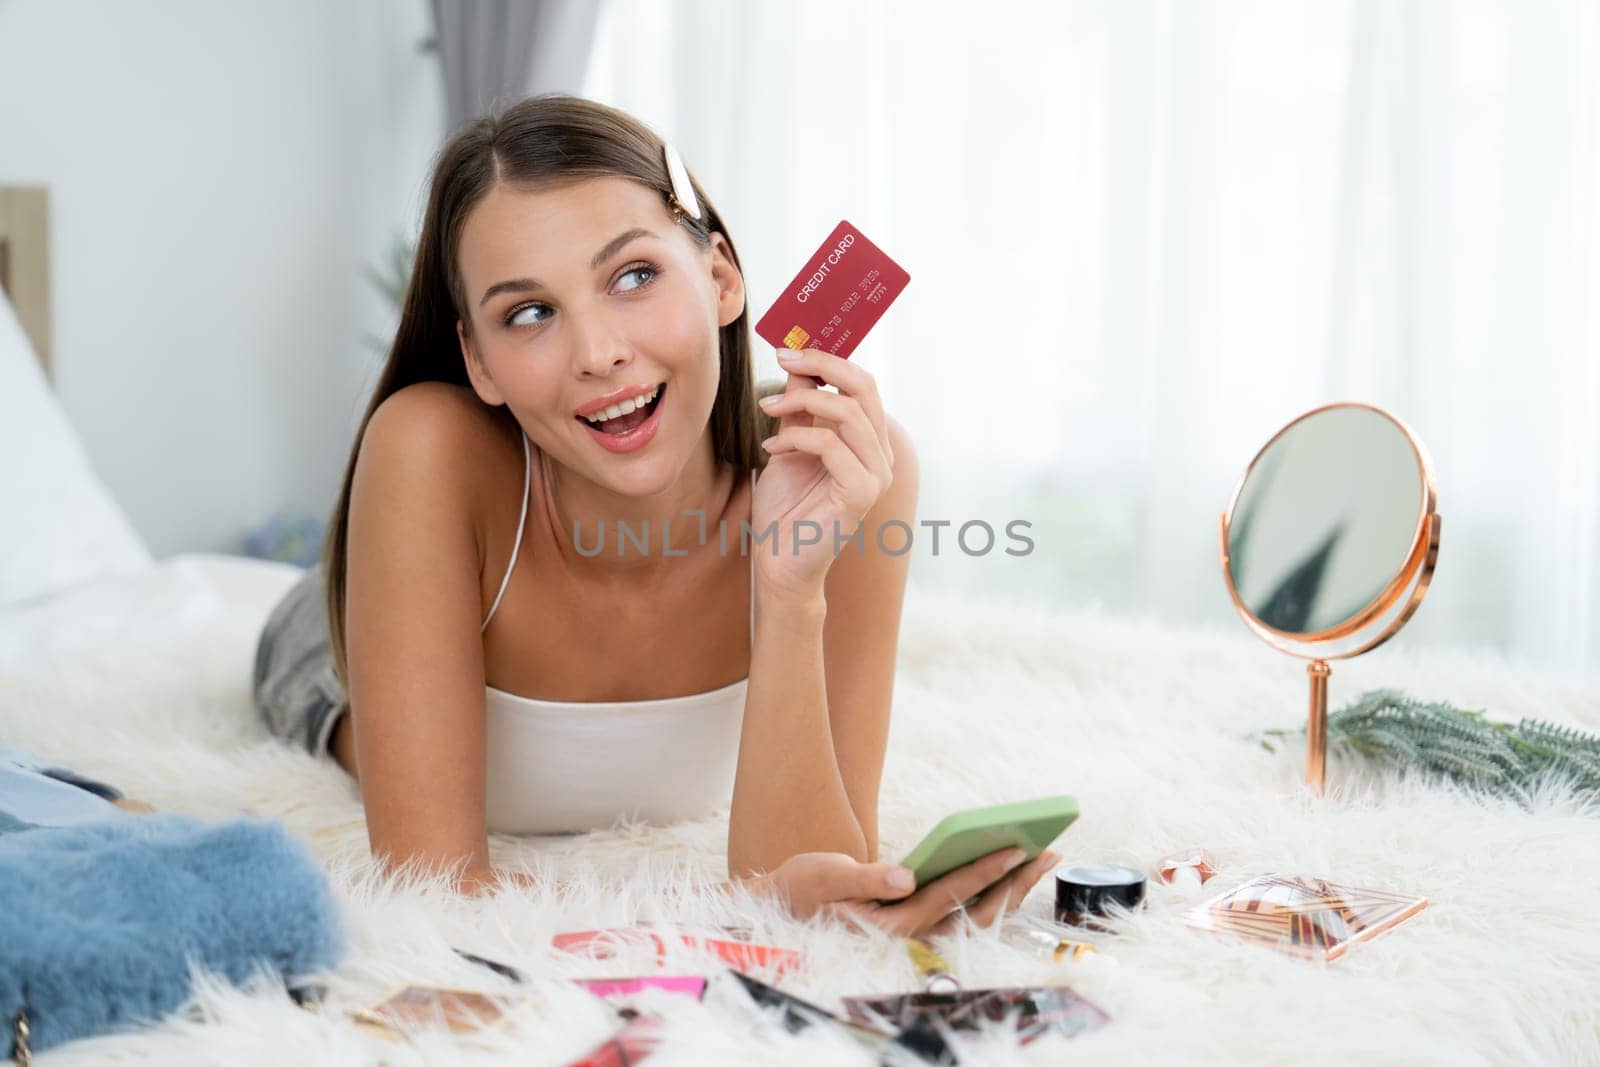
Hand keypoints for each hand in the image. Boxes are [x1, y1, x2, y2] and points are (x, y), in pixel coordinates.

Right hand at [750, 845, 1060, 938]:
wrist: (783, 908)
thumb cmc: (803, 887)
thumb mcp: (826, 874)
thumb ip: (867, 877)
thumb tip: (906, 876)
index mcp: (886, 924)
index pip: (946, 896)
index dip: (983, 871)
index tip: (1016, 847)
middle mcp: (908, 935)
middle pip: (974, 913)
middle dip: (1014, 883)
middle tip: (1049, 851)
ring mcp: (916, 933)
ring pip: (975, 916)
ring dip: (1010, 889)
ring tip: (1041, 857)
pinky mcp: (917, 923)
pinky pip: (964, 911)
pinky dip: (991, 891)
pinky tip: (1011, 867)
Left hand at [753, 347, 895, 598]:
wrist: (780, 563)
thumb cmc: (786, 509)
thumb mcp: (789, 445)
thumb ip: (799, 408)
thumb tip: (798, 362)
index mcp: (869, 443)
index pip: (863, 385)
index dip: (830, 360)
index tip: (790, 349)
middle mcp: (880, 456)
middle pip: (865, 388)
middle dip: (822, 365)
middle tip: (784, 357)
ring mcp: (876, 475)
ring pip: (849, 413)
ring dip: (802, 402)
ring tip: (768, 408)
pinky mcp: (862, 493)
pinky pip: (831, 445)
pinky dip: (797, 438)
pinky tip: (772, 449)